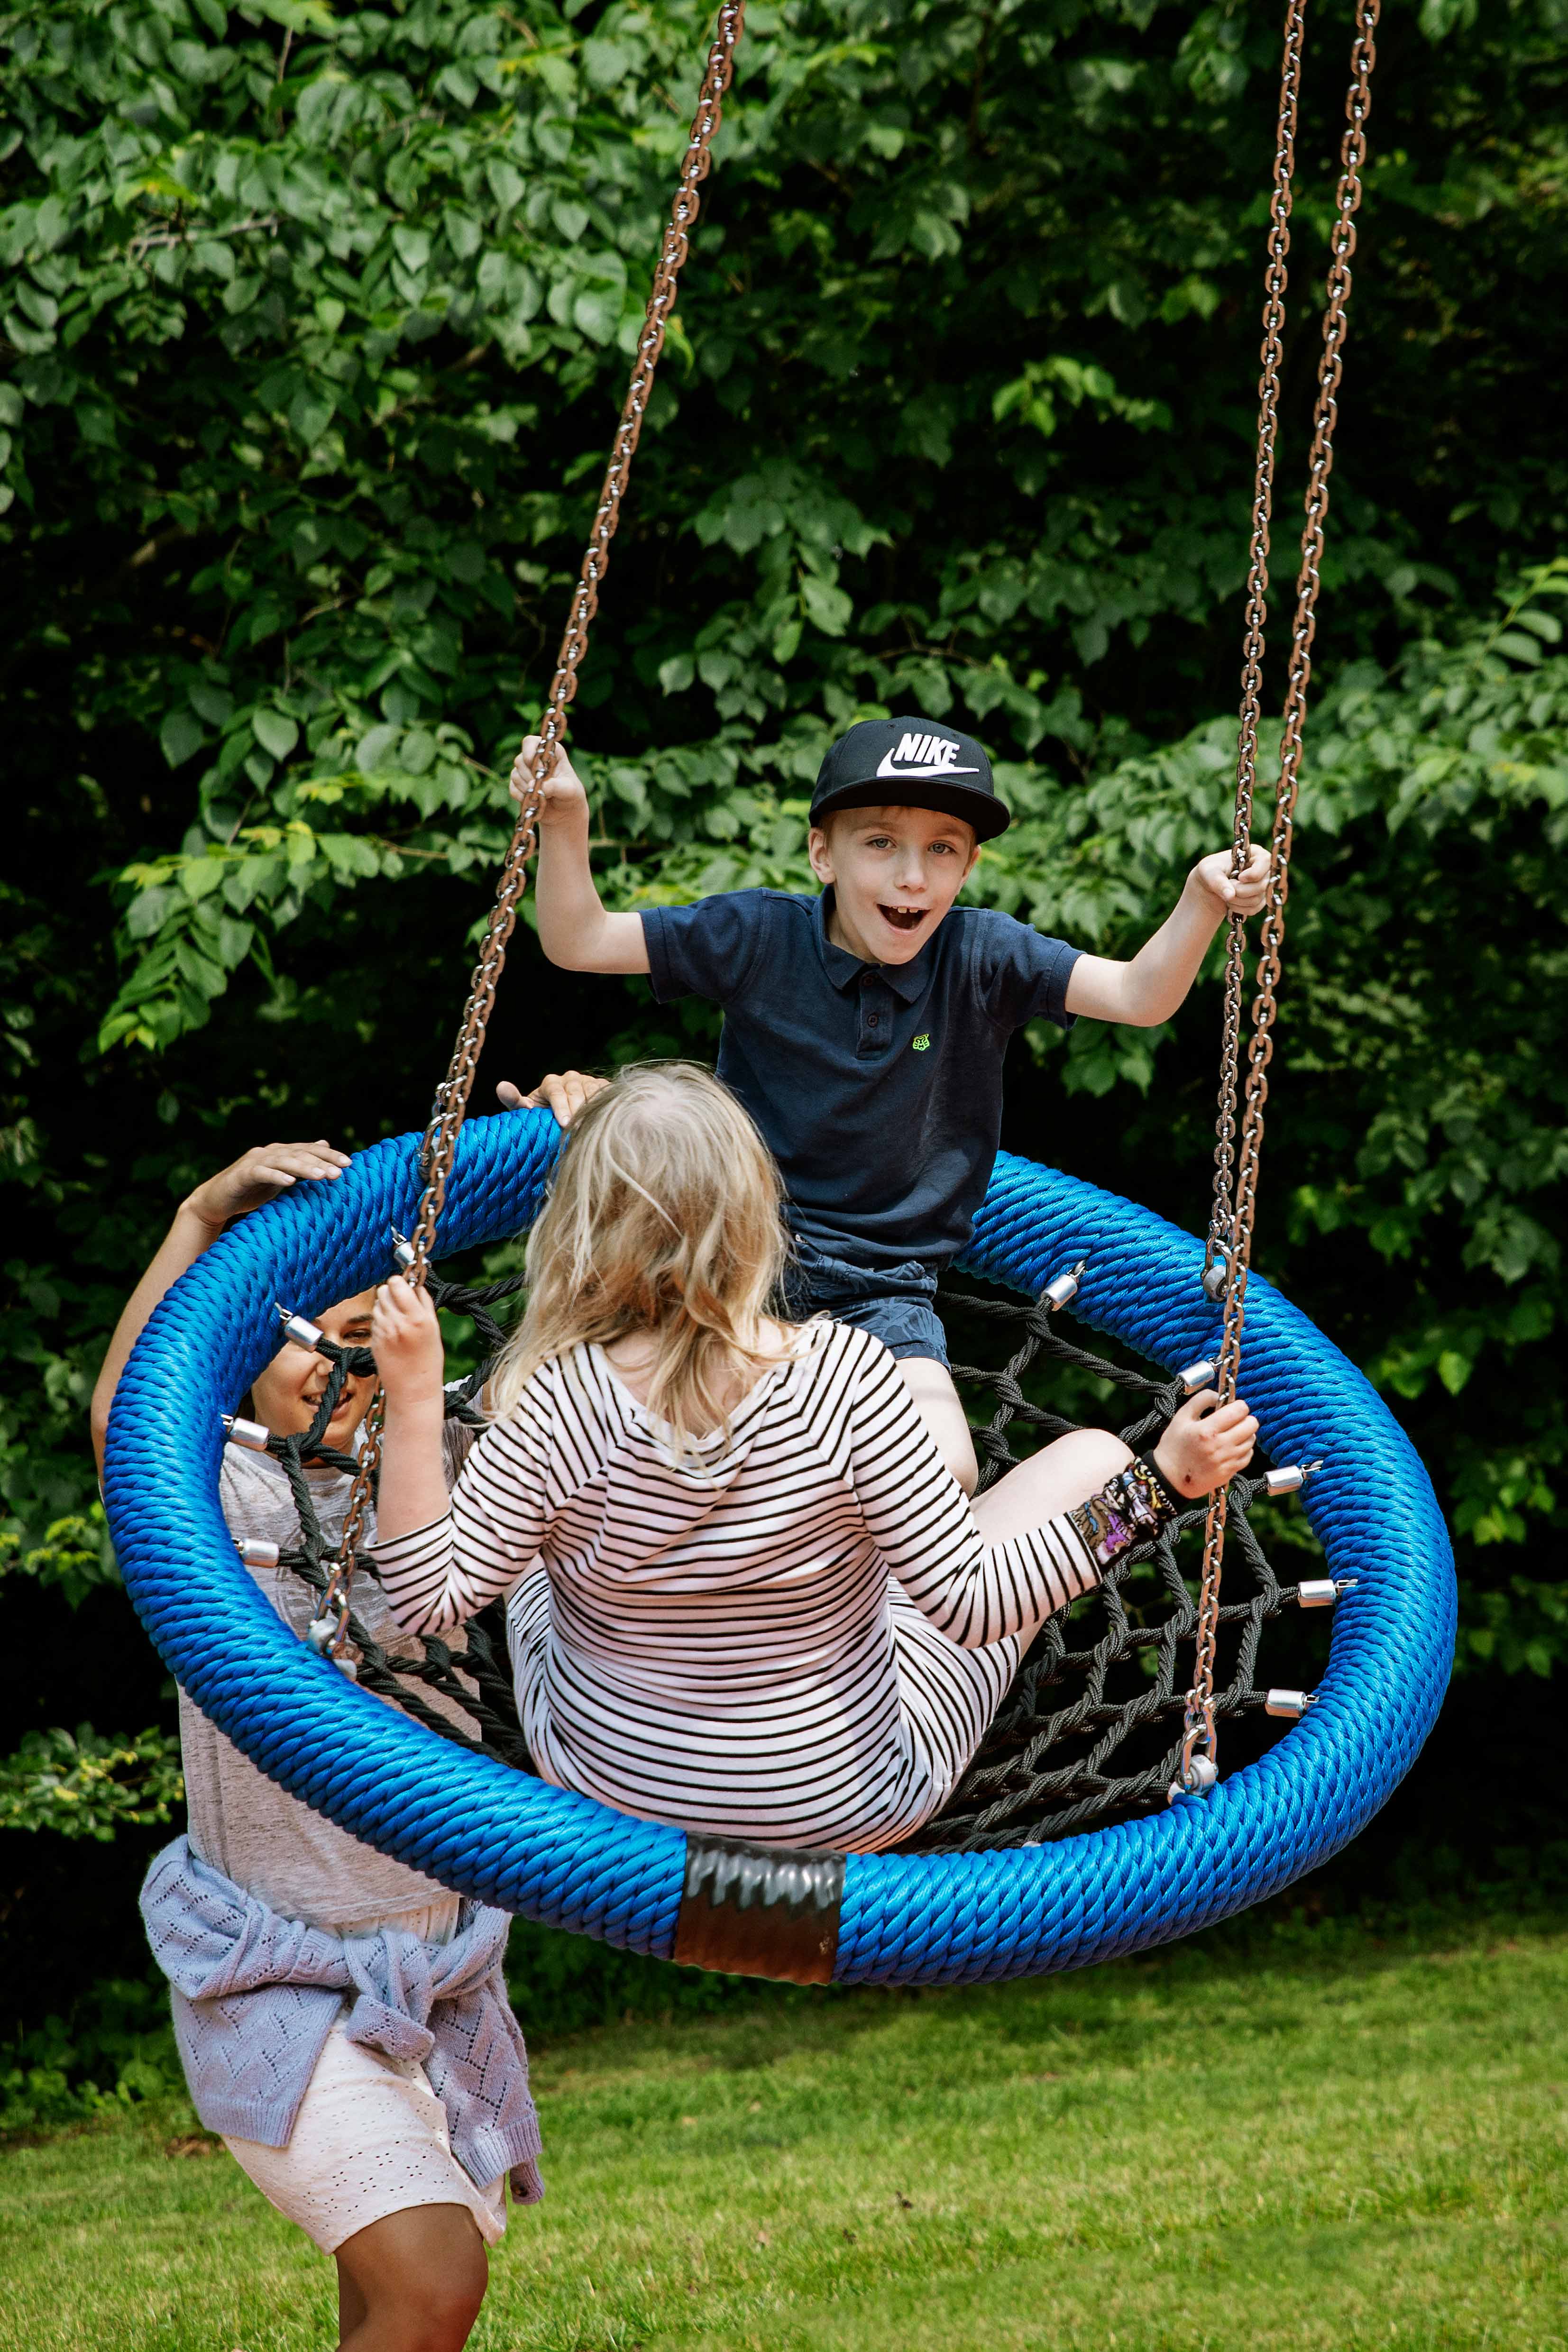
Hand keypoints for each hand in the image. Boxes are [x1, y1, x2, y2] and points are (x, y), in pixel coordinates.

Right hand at [183, 1141, 349, 1232]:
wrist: (216, 1202)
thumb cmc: (250, 1192)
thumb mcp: (280, 1178)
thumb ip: (300, 1164)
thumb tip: (323, 1145)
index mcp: (280, 1152)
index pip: (309, 1150)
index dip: (329, 1155)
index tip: (350, 1163)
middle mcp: (268, 1152)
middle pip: (299, 1153)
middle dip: (321, 1162)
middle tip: (340, 1172)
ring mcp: (254, 1161)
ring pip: (283, 1161)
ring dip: (304, 1168)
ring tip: (322, 1176)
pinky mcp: (241, 1174)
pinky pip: (261, 1173)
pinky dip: (276, 1176)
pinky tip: (290, 1182)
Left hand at [370, 1277, 445, 1417]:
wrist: (413, 1391)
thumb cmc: (428, 1361)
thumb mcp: (434, 1329)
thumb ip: (424, 1304)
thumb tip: (415, 1284)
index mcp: (417, 1318)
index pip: (397, 1283)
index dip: (400, 1282)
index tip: (405, 1287)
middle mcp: (398, 1323)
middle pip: (383, 1290)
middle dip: (391, 1293)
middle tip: (401, 1304)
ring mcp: (383, 1332)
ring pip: (377, 1304)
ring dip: (385, 1307)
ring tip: (397, 1321)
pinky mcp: (373, 1340)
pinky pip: (374, 1320)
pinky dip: (381, 1322)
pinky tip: (392, 1334)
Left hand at [496, 1070, 609, 1125]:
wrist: (562, 1117)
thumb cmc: (542, 1117)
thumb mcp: (527, 1111)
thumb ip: (515, 1101)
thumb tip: (501, 1086)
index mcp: (551, 1082)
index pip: (556, 1091)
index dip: (560, 1107)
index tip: (564, 1123)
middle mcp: (571, 1078)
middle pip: (576, 1091)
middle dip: (577, 1110)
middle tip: (579, 1130)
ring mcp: (588, 1081)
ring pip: (593, 1093)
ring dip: (593, 1109)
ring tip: (592, 1127)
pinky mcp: (603, 1087)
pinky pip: (607, 1095)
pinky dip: (608, 1106)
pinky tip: (606, 1121)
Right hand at [510, 734, 589, 832]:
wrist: (565, 813)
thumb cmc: (571, 795)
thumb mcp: (568, 790)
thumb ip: (554, 786)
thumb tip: (531, 786)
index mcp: (549, 751)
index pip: (530, 742)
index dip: (530, 755)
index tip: (540, 770)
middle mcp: (534, 758)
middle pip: (520, 760)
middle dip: (531, 777)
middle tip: (546, 787)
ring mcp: (524, 771)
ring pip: (515, 775)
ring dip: (528, 788)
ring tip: (544, 795)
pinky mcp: (518, 785)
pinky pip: (512, 789)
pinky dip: (522, 797)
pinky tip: (534, 801)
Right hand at [1153, 1391, 1258, 1498]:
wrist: (1170, 1478)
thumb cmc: (1173, 1447)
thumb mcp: (1180, 1417)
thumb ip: (1200, 1400)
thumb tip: (1218, 1395)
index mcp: (1207, 1430)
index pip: (1239, 1410)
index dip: (1238, 1405)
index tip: (1231, 1407)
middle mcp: (1220, 1445)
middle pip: (1251, 1424)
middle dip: (1245, 1418)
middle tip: (1234, 1420)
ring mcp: (1226, 1460)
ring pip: (1251, 1439)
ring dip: (1245, 1433)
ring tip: (1232, 1433)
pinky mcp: (1230, 1471)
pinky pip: (1248, 1455)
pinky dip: (1244, 1449)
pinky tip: (1232, 1447)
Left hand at [1191, 844, 1269, 918]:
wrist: (1209, 887)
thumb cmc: (1210, 872)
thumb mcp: (1209, 872)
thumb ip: (1219, 882)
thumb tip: (1231, 895)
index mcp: (1255, 854)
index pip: (1265, 861)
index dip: (1253, 873)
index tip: (1239, 878)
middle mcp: (1263, 869)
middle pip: (1262, 885)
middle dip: (1240, 890)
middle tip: (1228, 886)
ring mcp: (1263, 886)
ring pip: (1257, 899)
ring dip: (1237, 901)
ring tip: (1226, 894)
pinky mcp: (1260, 900)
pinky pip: (1253, 909)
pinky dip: (1239, 908)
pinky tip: (1231, 902)